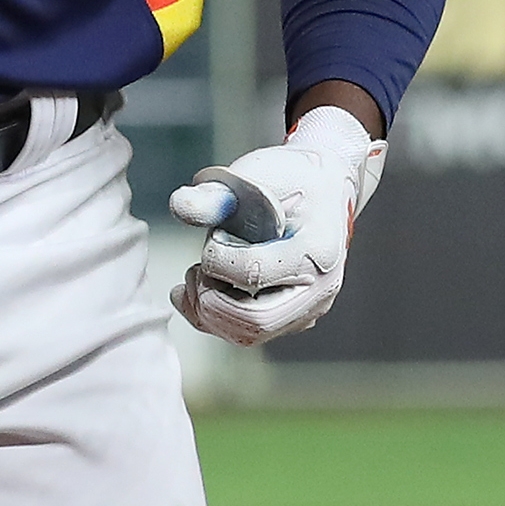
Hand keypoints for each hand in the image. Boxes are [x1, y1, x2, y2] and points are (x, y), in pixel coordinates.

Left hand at [168, 109, 384, 346]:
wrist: (324, 187)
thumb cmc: (292, 177)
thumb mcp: (257, 172)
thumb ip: (217, 193)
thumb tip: (180, 206)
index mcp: (317, 249)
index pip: (255, 274)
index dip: (218, 260)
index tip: (214, 236)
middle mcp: (320, 288)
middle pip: (255, 320)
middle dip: (210, 300)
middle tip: (194, 271)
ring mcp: (309, 306)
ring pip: (250, 333)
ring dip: (210, 311)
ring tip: (195, 277)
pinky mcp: (292, 315)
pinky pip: (252, 331)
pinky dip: (217, 318)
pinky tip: (198, 290)